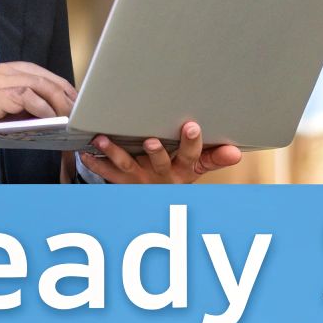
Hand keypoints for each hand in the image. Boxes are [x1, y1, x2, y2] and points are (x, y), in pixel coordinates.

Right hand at [0, 62, 75, 128]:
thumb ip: (10, 106)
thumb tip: (35, 119)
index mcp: (5, 72)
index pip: (44, 75)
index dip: (63, 88)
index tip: (75, 103)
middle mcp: (6, 72)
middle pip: (49, 78)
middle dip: (69, 95)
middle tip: (83, 111)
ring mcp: (2, 81)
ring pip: (43, 85)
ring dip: (62, 102)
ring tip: (73, 118)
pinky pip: (28, 96)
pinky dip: (44, 108)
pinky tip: (52, 119)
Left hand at [77, 121, 242, 183]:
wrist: (157, 196)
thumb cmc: (179, 172)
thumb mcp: (199, 166)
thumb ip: (216, 157)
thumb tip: (237, 152)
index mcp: (184, 169)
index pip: (192, 155)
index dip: (192, 142)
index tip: (192, 126)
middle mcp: (162, 175)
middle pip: (161, 162)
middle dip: (157, 152)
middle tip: (151, 140)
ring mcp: (141, 178)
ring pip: (128, 166)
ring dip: (115, 153)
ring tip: (103, 140)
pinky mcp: (122, 181)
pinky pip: (107, 173)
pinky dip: (95, 162)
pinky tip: (85, 152)